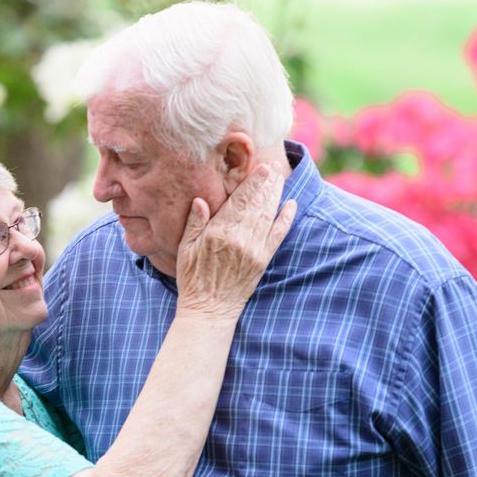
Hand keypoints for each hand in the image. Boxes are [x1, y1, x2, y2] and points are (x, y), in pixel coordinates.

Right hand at [175, 165, 296, 319]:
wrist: (209, 310)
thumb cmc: (193, 279)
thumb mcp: (185, 249)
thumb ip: (194, 223)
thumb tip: (200, 200)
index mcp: (218, 232)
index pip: (239, 200)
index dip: (252, 182)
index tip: (262, 166)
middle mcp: (239, 238)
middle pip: (257, 203)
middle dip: (267, 183)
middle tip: (275, 166)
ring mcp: (253, 250)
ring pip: (268, 214)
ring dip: (276, 194)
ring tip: (280, 178)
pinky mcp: (262, 260)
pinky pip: (277, 235)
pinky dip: (286, 219)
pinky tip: (291, 205)